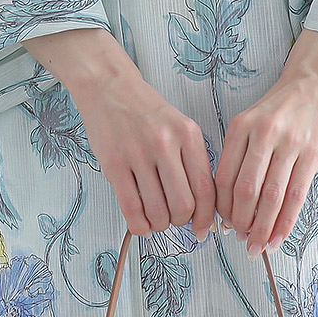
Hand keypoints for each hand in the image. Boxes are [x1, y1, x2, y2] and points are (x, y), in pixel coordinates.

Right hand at [21, 26, 218, 241]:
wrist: (110, 86)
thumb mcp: (180, 126)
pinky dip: (139, 225)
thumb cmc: (147, 110)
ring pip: (157, 210)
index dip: (207, 217)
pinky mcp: (113, 163)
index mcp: (188, 135)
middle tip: (175, 220)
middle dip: (181, 222)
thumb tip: (203, 207)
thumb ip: (192, 160)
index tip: (202, 229)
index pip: (206, 188)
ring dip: (159, 224)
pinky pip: (131, 207)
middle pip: (184, 205)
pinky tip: (141, 223)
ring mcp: (138, 153)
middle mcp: (166, 143)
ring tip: (156, 219)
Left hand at [215, 28, 317, 256]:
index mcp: (240, 127)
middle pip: (246, 190)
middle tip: (241, 240)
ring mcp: (288, 143)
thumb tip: (231, 201)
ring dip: (262, 227)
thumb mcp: (250, 120)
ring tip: (257, 247)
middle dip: (241, 222)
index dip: (222, 207)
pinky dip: (286, 221)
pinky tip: (279, 237)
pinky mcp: (312, 152)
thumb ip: (240, 154)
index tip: (223, 225)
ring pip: (271, 196)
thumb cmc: (281, 105)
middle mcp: (262, 134)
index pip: (225, 176)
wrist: (316, 80)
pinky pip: (297, 194)